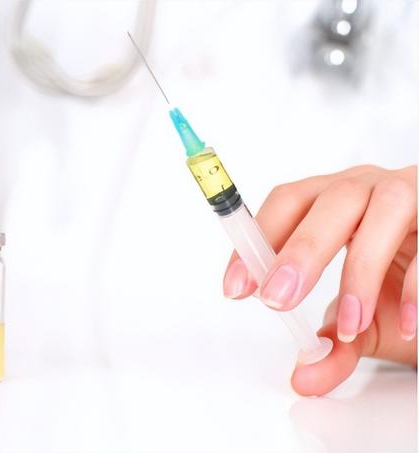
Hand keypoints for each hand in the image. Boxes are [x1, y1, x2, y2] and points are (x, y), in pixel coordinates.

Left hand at [222, 165, 416, 394]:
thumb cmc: (398, 289)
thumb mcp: (361, 324)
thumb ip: (332, 348)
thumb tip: (304, 377)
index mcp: (334, 202)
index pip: (288, 203)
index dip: (258, 240)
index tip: (235, 287)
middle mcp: (371, 189)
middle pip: (332, 199)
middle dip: (300, 251)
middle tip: (276, 300)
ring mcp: (414, 196)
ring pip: (385, 208)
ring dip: (360, 268)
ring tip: (349, 323)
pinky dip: (415, 284)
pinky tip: (405, 322)